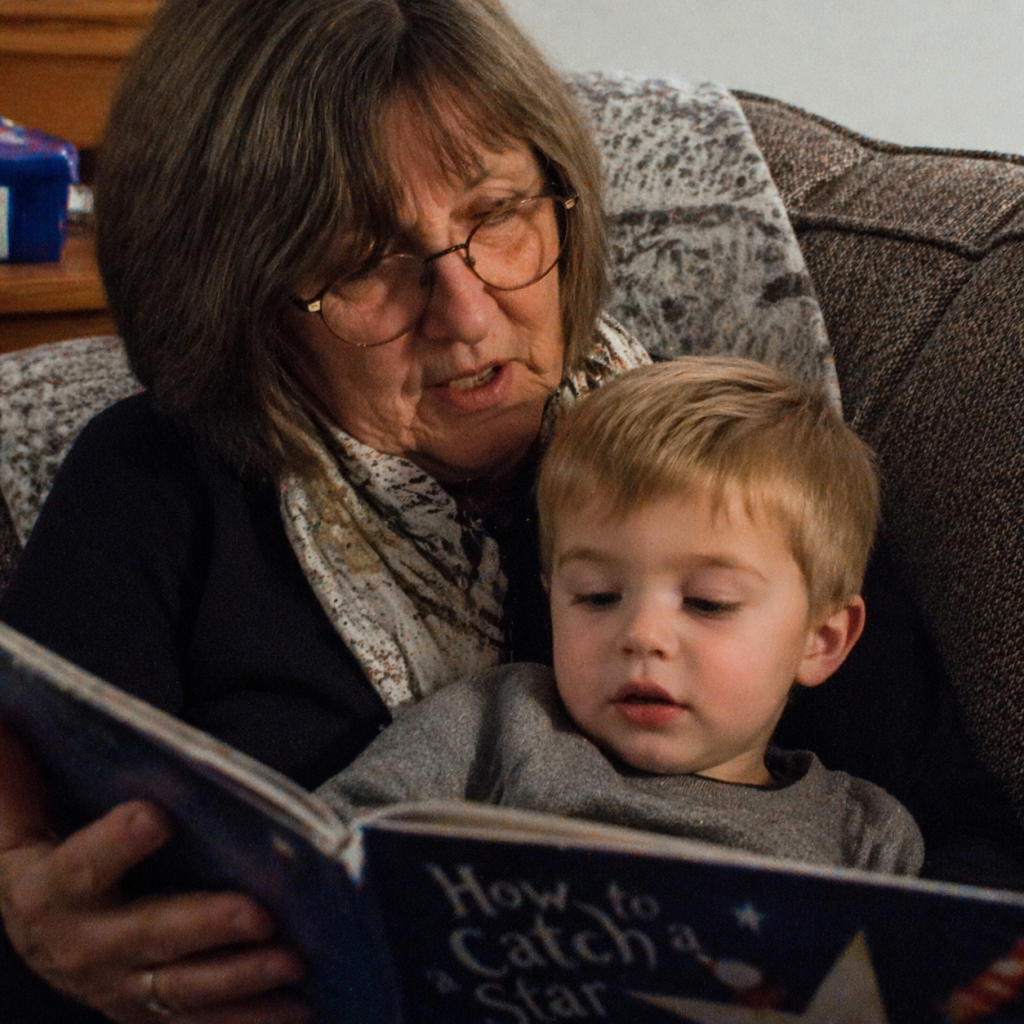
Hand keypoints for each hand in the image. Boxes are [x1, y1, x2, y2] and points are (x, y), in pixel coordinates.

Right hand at [0, 723, 310, 1022]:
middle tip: (258, 913)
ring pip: (182, 989)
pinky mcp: (149, 1009)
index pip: (80, 867)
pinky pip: (200, 1022)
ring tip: (291, 960)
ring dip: (240, 979)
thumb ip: (16, 769)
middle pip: (146, 937)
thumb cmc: (40, 846)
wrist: (35, 927)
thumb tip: (11, 706)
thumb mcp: (16, 808)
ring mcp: (118, 987)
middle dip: (203, 926)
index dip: (114, 844)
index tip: (156, 813)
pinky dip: (249, 1019)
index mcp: (46, 892)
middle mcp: (80, 949)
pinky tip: (301, 1008)